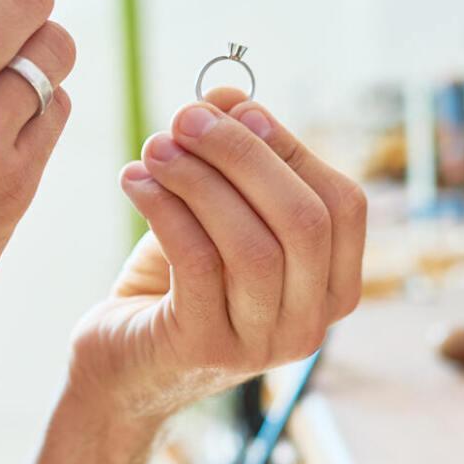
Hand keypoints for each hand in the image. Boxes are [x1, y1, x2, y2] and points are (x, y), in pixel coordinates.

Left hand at [70, 90, 365, 420]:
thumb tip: (228, 96)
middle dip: (242, 155)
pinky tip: (134, 181)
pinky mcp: (206, 350)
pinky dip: (165, 209)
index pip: (343, 205)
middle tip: (185, 118)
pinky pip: (198, 263)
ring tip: (155, 147)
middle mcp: (311, 324)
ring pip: (253, 245)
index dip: (290, 146)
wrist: (120, 368)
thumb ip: (235, 161)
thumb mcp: (214, 217)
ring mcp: (262, 346)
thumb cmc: (176, 286)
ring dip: (199, 180)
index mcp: (333, 288)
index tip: (232, 107)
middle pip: (303, 221)